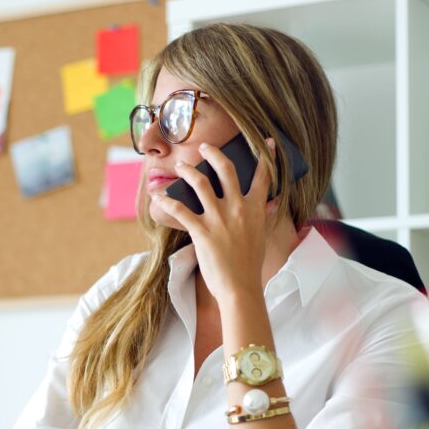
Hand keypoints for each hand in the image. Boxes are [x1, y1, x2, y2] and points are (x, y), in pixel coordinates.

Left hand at [153, 137, 275, 305]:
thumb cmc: (250, 265)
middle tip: (204, 146)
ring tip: (180, 166)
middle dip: (213, 153)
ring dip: (188, 170)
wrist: (240, 287)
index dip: (265, 156)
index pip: (263, 176)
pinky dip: (166, 201)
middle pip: (226, 169)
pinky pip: (180, 209)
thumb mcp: (261, 236)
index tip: (265, 141)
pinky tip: (158, 197)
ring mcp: (219, 218)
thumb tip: (270, 203)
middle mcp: (237, 208)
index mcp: (255, 209)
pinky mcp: (201, 230)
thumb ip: (262, 216)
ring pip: (201, 182)